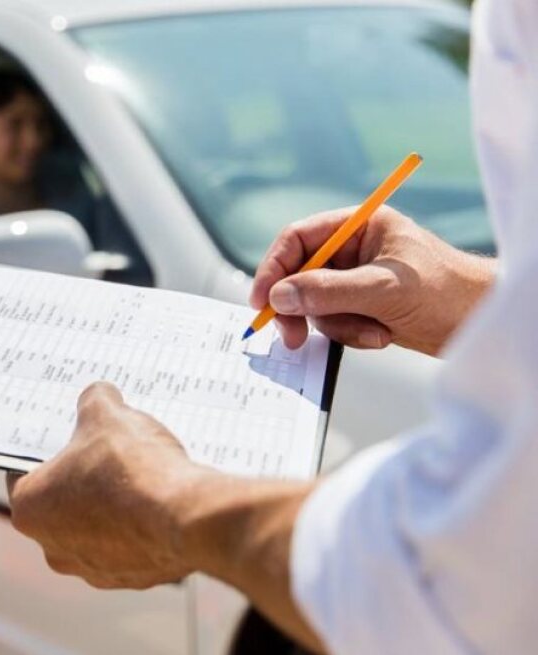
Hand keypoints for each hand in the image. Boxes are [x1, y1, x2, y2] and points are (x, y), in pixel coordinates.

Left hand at [8, 383, 323, 649]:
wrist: (186, 517)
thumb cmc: (132, 468)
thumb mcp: (106, 414)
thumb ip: (94, 401)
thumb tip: (99, 396)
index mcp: (30, 509)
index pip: (23, 474)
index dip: (46, 451)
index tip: (65, 438)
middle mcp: (53, 548)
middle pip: (60, 503)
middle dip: (81, 479)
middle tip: (104, 452)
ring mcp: (93, 569)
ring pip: (96, 528)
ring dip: (111, 506)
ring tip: (137, 475)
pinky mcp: (132, 578)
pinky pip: (130, 546)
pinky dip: (139, 526)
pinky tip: (157, 501)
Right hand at [250, 206, 494, 355]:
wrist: (483, 323)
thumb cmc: (448, 292)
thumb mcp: (383, 289)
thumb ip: (327, 291)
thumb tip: (279, 296)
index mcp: (360, 226)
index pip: (299, 239)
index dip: (274, 268)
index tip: (263, 301)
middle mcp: (354, 249)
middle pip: (300, 274)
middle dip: (300, 307)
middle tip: (292, 336)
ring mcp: (357, 279)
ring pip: (315, 304)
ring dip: (337, 325)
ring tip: (372, 332)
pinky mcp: (363, 306)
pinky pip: (334, 322)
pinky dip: (351, 334)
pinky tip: (381, 335)